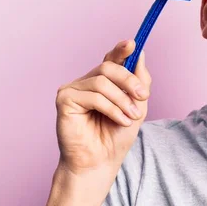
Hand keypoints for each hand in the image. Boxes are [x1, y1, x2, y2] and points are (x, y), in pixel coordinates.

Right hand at [55, 39, 151, 179]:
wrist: (101, 162)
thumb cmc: (116, 136)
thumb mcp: (137, 106)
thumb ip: (139, 80)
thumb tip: (139, 53)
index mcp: (103, 81)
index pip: (111, 59)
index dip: (121, 49)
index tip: (133, 43)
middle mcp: (86, 82)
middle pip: (108, 67)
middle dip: (129, 80)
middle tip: (142, 96)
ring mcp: (73, 89)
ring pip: (102, 82)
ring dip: (122, 100)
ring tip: (130, 116)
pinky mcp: (64, 100)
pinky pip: (93, 96)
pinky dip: (111, 108)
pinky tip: (119, 120)